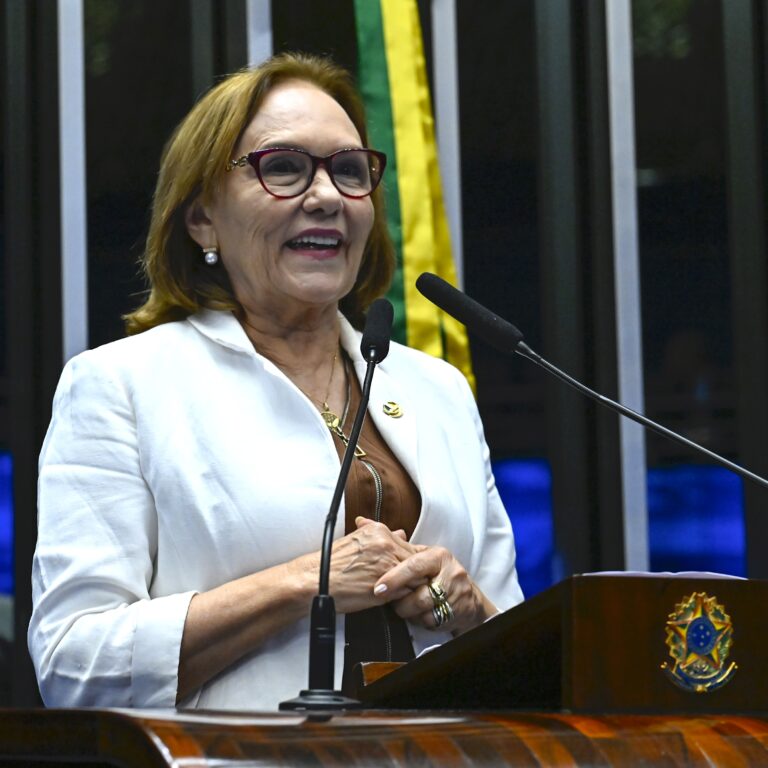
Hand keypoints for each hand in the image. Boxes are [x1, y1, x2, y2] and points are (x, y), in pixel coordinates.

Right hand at [305, 517, 417, 613]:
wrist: (316, 581)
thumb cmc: (331, 565)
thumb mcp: (355, 540)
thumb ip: (380, 536)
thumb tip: (400, 533)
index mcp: (378, 531)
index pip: (409, 544)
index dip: (408, 558)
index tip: (405, 566)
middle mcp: (385, 544)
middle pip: (415, 559)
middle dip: (411, 571)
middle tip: (404, 580)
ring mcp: (387, 564)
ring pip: (414, 575)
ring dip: (408, 583)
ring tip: (396, 589)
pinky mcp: (387, 584)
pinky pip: (406, 591)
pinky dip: (402, 596)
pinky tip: (391, 597)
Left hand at [372, 546, 497, 633]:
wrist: (467, 598)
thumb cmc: (435, 574)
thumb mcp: (418, 555)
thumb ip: (391, 542)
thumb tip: (361, 521)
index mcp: (438, 556)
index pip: (413, 565)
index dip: (394, 578)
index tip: (377, 588)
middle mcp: (449, 572)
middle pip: (419, 591)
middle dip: (399, 599)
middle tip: (384, 600)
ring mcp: (455, 593)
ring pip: (422, 608)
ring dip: (407, 611)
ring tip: (401, 606)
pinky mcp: (456, 612)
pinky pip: (429, 621)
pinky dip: (419, 620)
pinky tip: (415, 614)